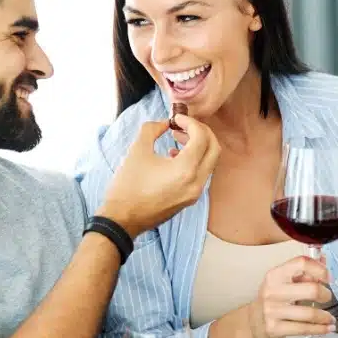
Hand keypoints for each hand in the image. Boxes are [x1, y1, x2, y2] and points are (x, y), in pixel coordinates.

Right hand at [99, 115, 220, 237]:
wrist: (122, 219)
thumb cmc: (128, 186)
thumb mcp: (137, 150)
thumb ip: (152, 129)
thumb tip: (164, 123)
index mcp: (186, 169)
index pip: (201, 136)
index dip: (190, 122)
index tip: (175, 118)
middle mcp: (197, 182)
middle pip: (214, 148)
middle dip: (201, 131)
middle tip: (184, 125)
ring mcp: (195, 193)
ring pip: (210, 161)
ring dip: (199, 145)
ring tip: (177, 138)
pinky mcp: (190, 199)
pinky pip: (201, 174)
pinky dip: (195, 160)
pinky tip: (174, 155)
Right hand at [247, 255, 336, 337]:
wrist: (254, 321)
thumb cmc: (274, 299)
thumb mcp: (282, 282)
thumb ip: (303, 272)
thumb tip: (324, 260)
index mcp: (275, 275)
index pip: (301, 263)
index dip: (320, 269)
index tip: (327, 277)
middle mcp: (272, 291)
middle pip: (312, 290)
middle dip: (326, 295)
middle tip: (326, 298)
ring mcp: (272, 310)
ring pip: (310, 313)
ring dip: (325, 316)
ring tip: (329, 318)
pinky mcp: (274, 328)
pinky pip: (304, 329)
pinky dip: (320, 329)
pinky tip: (327, 328)